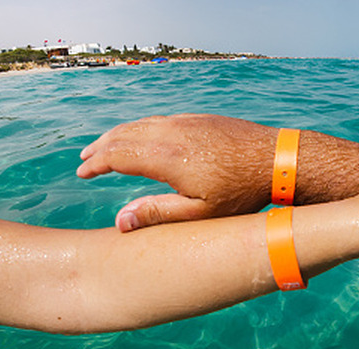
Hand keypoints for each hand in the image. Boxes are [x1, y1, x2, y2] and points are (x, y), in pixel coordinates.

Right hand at [77, 114, 275, 230]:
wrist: (277, 160)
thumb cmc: (241, 192)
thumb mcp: (200, 213)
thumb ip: (159, 214)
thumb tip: (120, 221)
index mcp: (166, 157)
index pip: (116, 155)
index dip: (95, 164)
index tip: (81, 173)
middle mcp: (171, 132)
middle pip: (123, 135)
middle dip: (100, 147)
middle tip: (84, 159)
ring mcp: (186, 121)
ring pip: (141, 124)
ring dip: (118, 135)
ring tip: (105, 145)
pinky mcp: (200, 118)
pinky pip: (160, 118)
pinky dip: (140, 127)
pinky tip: (142, 135)